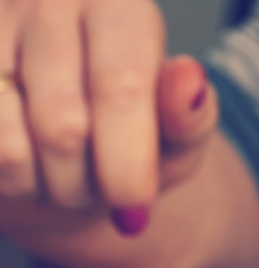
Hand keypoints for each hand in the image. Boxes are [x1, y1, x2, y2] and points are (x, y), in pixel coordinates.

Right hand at [0, 0, 217, 241]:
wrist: (67, 142)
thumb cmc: (133, 135)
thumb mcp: (178, 135)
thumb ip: (190, 117)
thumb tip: (189, 80)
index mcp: (118, 6)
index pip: (120, 86)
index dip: (127, 161)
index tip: (134, 206)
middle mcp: (46, 1)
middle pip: (62, 125)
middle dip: (87, 185)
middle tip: (103, 193)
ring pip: (9, 145)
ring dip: (45, 187)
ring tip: (66, 177)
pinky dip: (13, 182)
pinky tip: (30, 163)